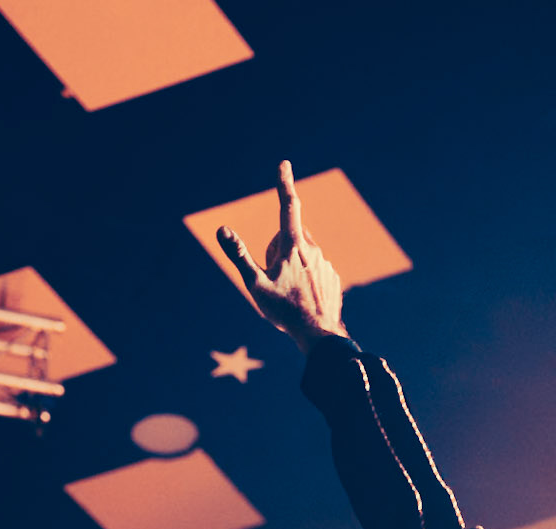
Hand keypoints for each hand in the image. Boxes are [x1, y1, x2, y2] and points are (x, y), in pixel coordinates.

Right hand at [216, 159, 347, 351]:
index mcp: (294, 246)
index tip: (284, 165)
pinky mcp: (333, 277)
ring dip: (292, 266)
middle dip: (278, 249)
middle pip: (289, 237)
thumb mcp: (255, 285)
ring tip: (291, 294)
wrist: (320, 336)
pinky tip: (303, 299)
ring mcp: (326, 263)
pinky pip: (314, 270)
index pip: (288, 206)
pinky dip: (306, 279)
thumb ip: (238, 255)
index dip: (284, 183)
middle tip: (274, 278)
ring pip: (302, 255)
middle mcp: (313, 249)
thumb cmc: (285, 312)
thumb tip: (222, 229)